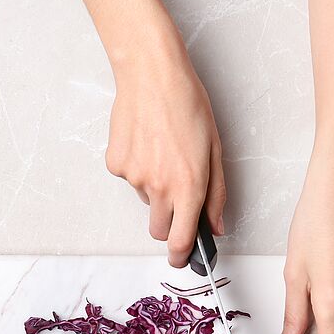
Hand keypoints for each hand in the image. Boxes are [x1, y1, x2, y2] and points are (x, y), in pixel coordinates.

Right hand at [104, 47, 225, 266]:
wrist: (152, 74)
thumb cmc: (187, 105)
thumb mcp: (214, 149)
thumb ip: (216, 194)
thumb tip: (214, 226)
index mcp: (189, 186)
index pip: (181, 240)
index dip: (181, 256)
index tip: (182, 259)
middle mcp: (160, 187)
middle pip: (159, 229)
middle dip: (169, 223)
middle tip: (177, 196)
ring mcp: (134, 177)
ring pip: (146, 200)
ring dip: (155, 188)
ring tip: (163, 152)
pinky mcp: (116, 165)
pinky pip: (130, 178)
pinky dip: (138, 168)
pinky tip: (146, 142)